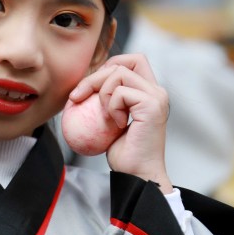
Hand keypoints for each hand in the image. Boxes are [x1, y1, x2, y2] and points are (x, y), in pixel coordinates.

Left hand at [68, 53, 171, 190]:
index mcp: (148, 91)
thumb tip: (82, 84)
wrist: (136, 174)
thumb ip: (105, 99)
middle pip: (122, 62)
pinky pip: (120, 92)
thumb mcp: (109, 119)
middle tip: (77, 97)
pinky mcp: (152, 104)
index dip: (107, 66)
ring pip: (119, 73)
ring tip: (106, 116)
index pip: (131, 60)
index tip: (89, 88)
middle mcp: (156, 90)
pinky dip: (110, 107)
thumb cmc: (123, 153)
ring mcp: (156, 96)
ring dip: (102, 93)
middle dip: (94, 77)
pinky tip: (116, 124)